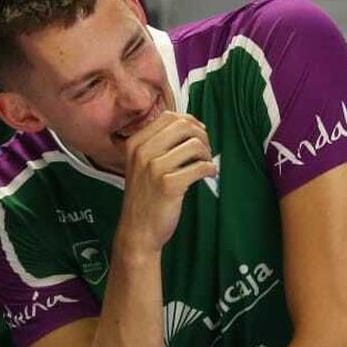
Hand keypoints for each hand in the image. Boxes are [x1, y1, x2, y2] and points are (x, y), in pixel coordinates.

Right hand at [117, 112, 216, 254]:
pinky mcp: (168, 185)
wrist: (137, 231)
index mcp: (135, 142)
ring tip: (206, 165)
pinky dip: (210, 169)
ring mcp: (154, 168)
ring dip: (207, 154)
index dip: (190, 121)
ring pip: (194, 145)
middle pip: (183, 125)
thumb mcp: (141, 164)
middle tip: (205, 151)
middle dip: (202, 135)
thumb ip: (159, 144)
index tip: (199, 134)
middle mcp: (142, 152)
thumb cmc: (145, 197)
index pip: (169, 116)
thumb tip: (192, 125)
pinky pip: (200, 167)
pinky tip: (208, 175)